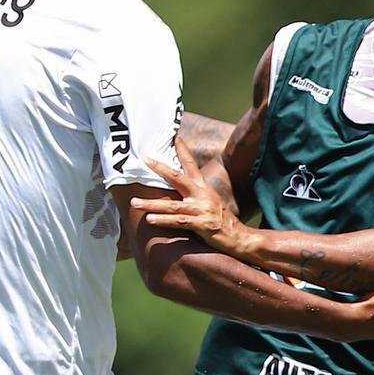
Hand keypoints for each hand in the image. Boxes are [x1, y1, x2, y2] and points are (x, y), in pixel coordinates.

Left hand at [132, 136, 251, 256]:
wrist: (239, 237)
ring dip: (151, 204)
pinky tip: (150, 219)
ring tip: (134, 202)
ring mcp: (201, 209)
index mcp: (203, 188)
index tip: (174, 137)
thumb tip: (177, 191)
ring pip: (172, 205)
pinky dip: (163, 220)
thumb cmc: (222, 221)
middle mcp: (202, 195)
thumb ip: (194, 196)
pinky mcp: (202, 224)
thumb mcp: (210, 202)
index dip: (183, 151)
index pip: (192, 165)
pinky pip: (179, 221)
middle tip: (145, 159)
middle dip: (160, 168)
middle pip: (178, 178)